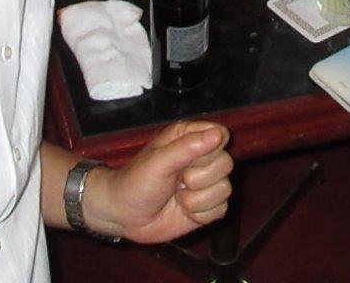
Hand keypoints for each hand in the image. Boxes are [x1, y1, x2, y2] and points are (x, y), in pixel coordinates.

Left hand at [88, 121, 232, 243]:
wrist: (124, 216)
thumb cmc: (135, 182)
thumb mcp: (158, 162)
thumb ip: (187, 147)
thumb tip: (218, 134)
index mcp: (189, 138)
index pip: (220, 135)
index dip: (210, 150)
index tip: (189, 161)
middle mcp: (201, 158)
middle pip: (226, 164)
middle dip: (199, 179)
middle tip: (177, 181)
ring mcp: (206, 183)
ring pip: (225, 189)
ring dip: (197, 200)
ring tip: (176, 197)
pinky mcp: (208, 206)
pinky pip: (221, 210)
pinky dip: (200, 215)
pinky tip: (183, 211)